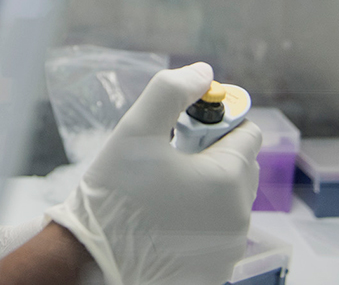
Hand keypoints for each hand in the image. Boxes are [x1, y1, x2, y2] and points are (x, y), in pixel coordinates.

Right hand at [46, 63, 260, 284]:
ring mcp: (229, 249)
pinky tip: (164, 218)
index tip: (182, 129)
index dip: (215, 121)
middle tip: (168, 157)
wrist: (92, 260)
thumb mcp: (137, 129)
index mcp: (228, 180)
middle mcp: (239, 217)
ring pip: (228, 198)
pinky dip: (199, 218)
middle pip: (240, 165)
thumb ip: (171, 91)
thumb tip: (203, 73)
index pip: (247, 132)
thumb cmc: (114, 194)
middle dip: (210, 153)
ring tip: (162, 190)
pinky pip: (216, 229)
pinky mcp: (215, 270)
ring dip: (205, 186)